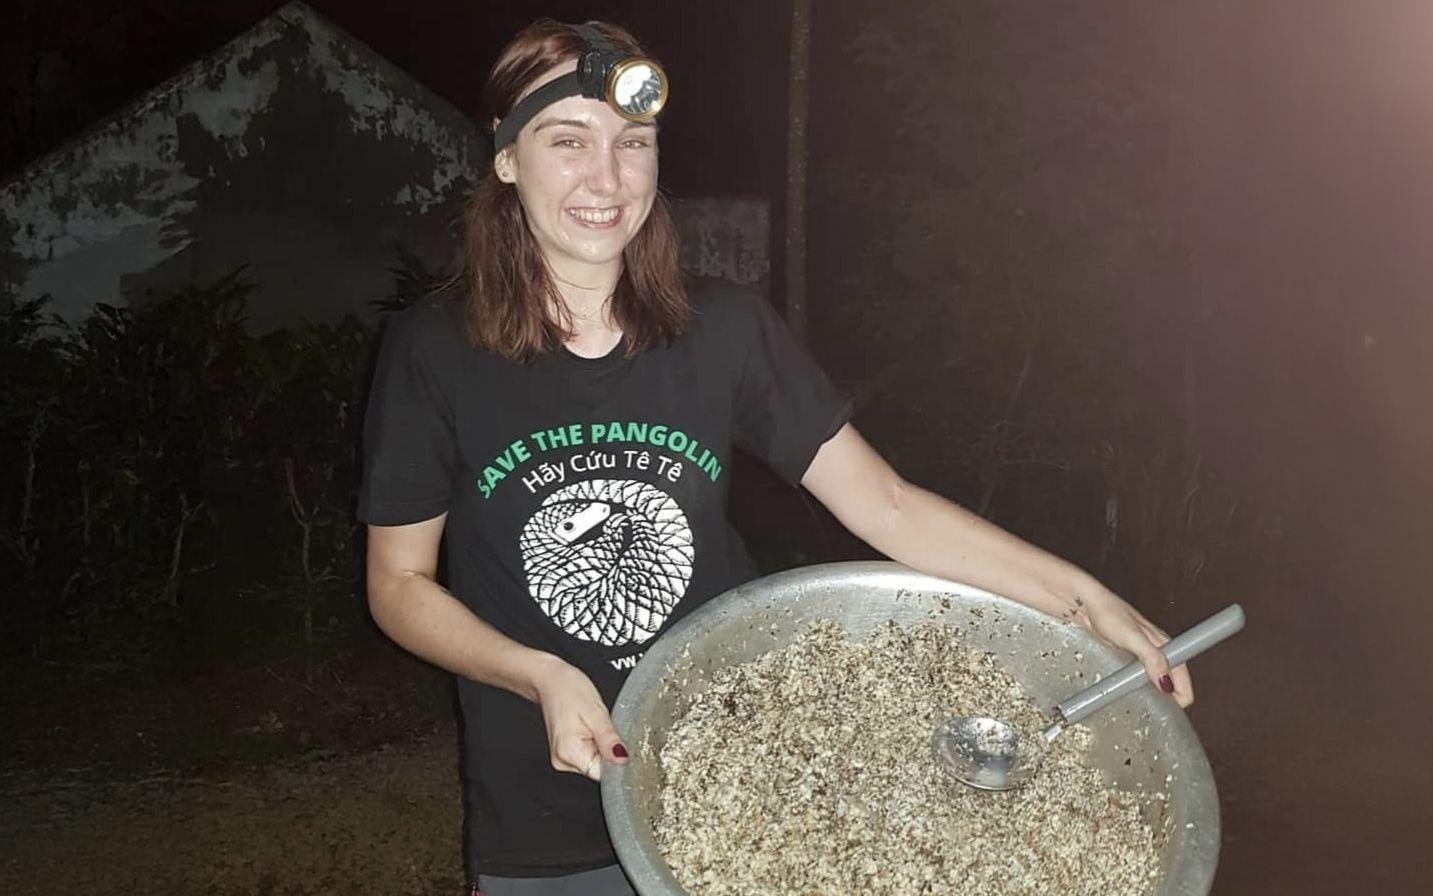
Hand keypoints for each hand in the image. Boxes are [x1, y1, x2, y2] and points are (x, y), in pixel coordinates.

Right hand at [530, 657, 629, 779]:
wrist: (549, 679)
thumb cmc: (569, 689)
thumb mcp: (597, 712)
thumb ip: (610, 740)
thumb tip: (623, 760)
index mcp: (570, 753)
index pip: (604, 774)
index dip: (617, 759)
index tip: (618, 742)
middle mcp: (563, 760)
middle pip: (599, 768)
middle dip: (609, 750)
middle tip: (603, 727)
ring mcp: (562, 757)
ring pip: (594, 761)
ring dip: (601, 745)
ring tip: (593, 724)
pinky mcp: (565, 751)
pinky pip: (588, 754)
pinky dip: (594, 742)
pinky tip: (589, 727)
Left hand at [1076, 589, 1194, 707]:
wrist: (1081, 603)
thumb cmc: (1106, 611)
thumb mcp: (1131, 636)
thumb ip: (1152, 658)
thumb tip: (1167, 683)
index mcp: (1164, 645)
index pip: (1184, 682)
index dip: (1177, 699)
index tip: (1162, 709)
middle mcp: (1156, 652)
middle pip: (1171, 687)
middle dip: (1163, 701)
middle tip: (1145, 708)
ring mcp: (1140, 657)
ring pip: (1153, 685)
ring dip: (1147, 695)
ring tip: (1134, 702)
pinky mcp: (1125, 659)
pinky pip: (1136, 680)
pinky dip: (1132, 688)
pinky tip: (1121, 690)